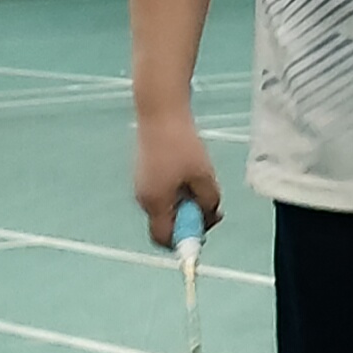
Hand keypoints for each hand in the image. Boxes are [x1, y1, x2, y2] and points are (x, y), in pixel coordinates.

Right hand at [134, 118, 223, 249]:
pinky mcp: (144, 172)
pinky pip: (162, 193)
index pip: (165, 238)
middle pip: (166, 224)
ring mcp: (142, 184)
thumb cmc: (182, 144)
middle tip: (210, 204)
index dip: (185, 241)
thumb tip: (210, 215)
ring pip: (165, 207)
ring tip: (200, 183)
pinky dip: (176, 191)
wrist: (160, 112)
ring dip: (184, 204)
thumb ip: (209, 203)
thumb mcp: (204, 177)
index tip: (204, 228)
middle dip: (189, 219)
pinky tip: (189, 172)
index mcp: (155, 202)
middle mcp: (143, 198)